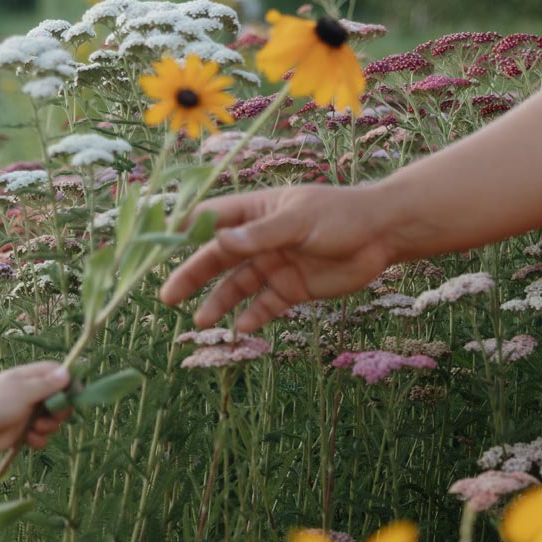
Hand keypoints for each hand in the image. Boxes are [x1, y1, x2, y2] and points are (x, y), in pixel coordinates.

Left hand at [0, 361, 72, 451]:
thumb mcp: (22, 392)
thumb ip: (46, 385)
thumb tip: (67, 372)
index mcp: (31, 378)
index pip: (59, 374)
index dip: (70, 384)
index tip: (76, 395)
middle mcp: (32, 394)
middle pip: (61, 400)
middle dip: (60, 411)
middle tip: (51, 414)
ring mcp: (29, 413)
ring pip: (53, 421)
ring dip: (48, 427)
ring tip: (34, 428)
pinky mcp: (24, 432)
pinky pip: (42, 436)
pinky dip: (38, 439)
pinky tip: (28, 439)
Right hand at [157, 182, 401, 333]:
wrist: (384, 235)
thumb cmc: (343, 215)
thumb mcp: (301, 221)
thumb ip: (261, 234)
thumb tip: (220, 242)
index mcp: (258, 211)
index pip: (213, 218)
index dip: (186, 231)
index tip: (158, 246)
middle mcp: (261, 238)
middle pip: (218, 257)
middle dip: (193, 275)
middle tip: (167, 296)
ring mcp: (276, 264)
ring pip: (238, 285)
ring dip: (217, 301)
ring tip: (198, 322)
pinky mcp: (293, 288)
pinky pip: (265, 305)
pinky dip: (251, 316)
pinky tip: (238, 329)